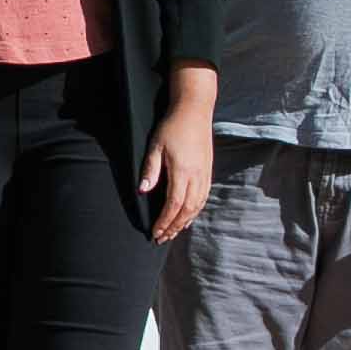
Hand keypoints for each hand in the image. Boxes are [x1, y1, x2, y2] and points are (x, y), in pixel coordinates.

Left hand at [138, 102, 215, 242]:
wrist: (195, 110)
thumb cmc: (172, 126)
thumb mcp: (155, 146)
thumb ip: (150, 170)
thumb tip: (142, 191)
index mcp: (182, 171)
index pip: (173, 205)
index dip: (164, 221)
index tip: (155, 232)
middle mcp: (196, 176)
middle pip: (187, 210)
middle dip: (174, 227)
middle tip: (162, 238)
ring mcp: (205, 174)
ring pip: (197, 206)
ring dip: (185, 221)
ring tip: (173, 232)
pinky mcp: (208, 170)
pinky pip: (203, 197)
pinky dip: (195, 211)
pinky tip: (188, 216)